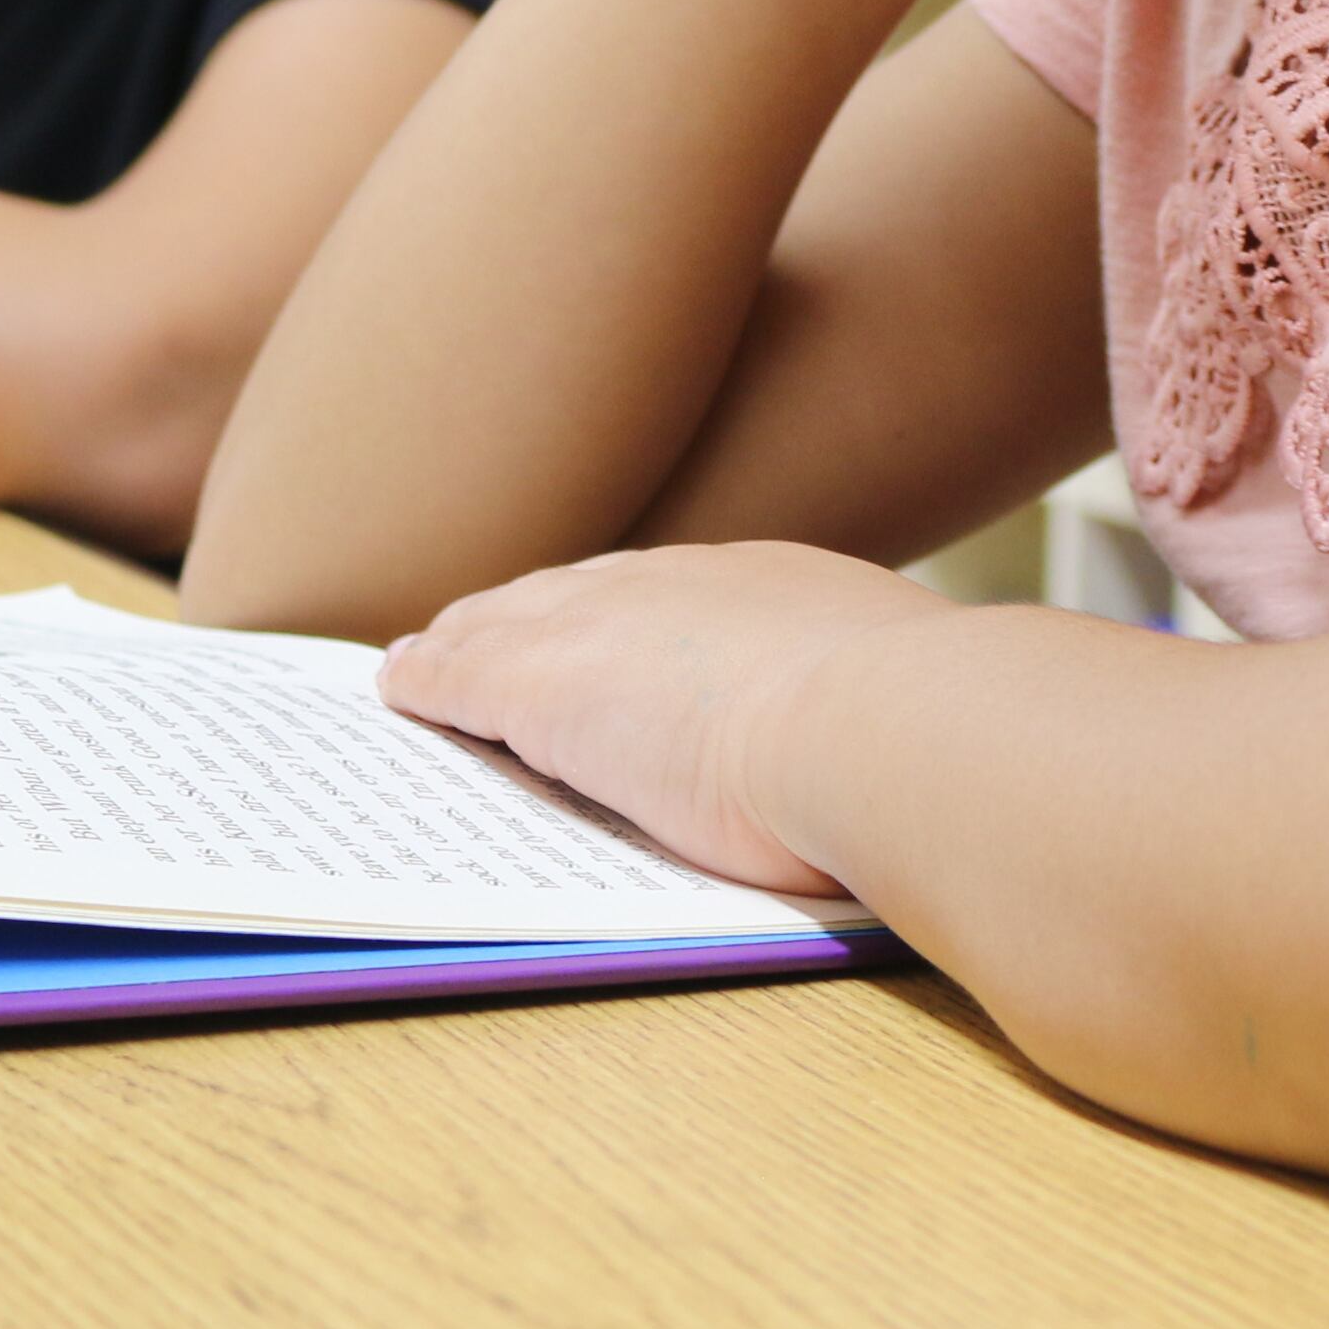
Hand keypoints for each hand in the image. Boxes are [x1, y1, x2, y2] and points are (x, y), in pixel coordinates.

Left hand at [379, 541, 957, 897]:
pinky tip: (401, 690)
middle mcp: (685, 585)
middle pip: (578, 591)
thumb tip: (908, 733)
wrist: (890, 729)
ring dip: (466, 645)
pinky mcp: (544, 686)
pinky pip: (459, 675)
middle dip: (530, 614)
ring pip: (508, 624)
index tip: (606, 635)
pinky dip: (427, 682)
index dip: (626, 616)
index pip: (677, 597)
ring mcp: (611, 630)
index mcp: (775, 590)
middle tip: (487, 634)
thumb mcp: (900, 703)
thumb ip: (879, 707)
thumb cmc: (927, 743)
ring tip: (425, 662)